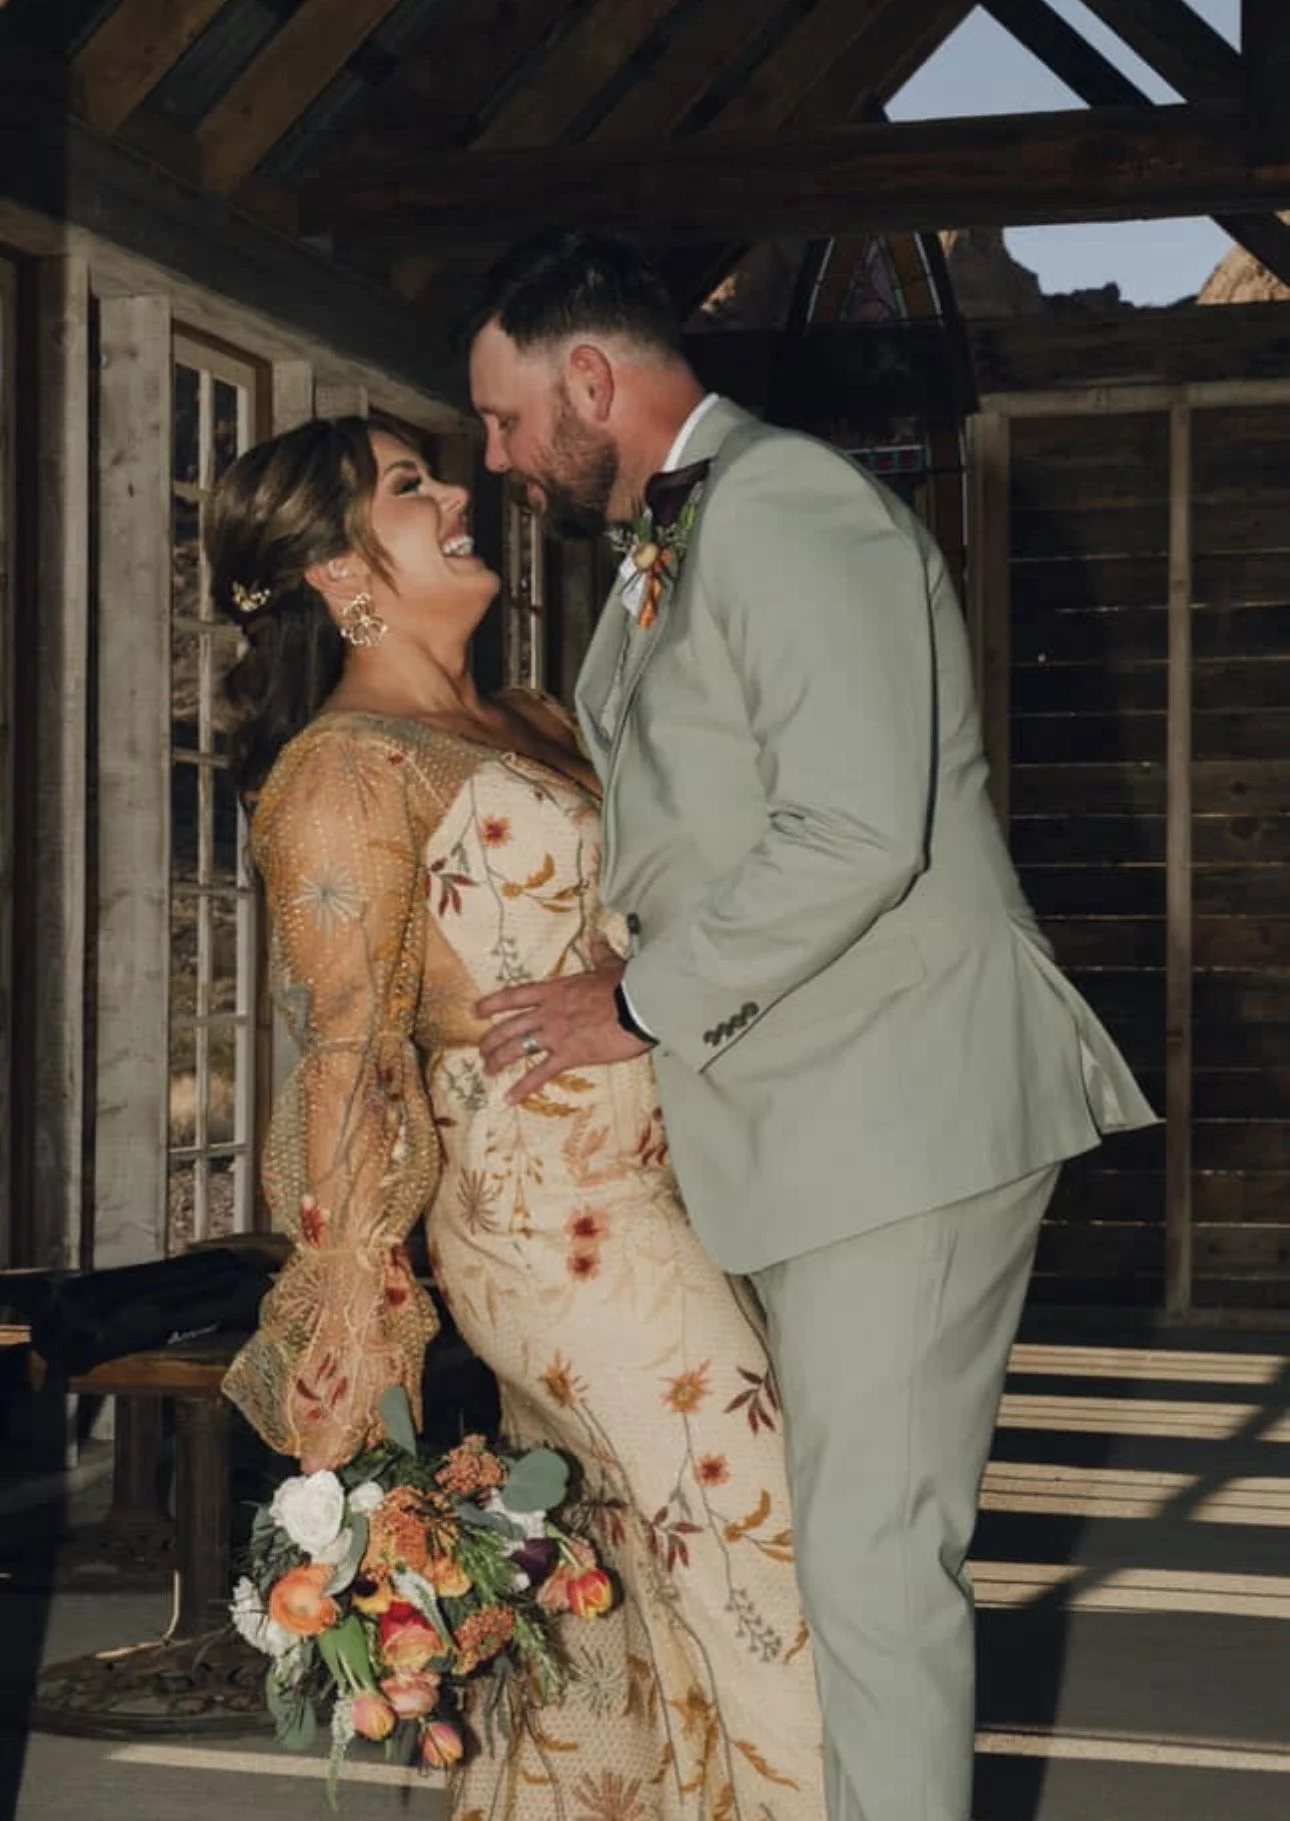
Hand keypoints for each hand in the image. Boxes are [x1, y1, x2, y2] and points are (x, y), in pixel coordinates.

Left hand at [477, 963, 650, 1102]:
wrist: (639, 1006)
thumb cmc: (625, 986)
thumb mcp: (609, 965)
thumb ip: (600, 954)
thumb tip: (599, 940)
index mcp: (555, 991)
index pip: (515, 997)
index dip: (492, 1004)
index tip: (476, 1011)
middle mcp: (548, 1013)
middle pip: (509, 1027)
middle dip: (491, 1039)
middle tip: (481, 1049)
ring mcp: (556, 1035)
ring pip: (517, 1049)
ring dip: (499, 1060)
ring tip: (488, 1070)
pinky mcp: (569, 1055)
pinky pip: (540, 1074)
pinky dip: (523, 1088)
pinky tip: (509, 1098)